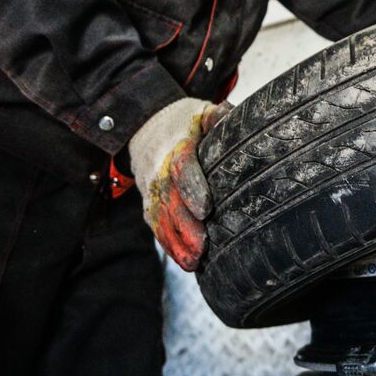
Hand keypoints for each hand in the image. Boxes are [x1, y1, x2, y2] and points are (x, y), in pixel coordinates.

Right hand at [127, 97, 231, 270]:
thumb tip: (231, 114)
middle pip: (171, 201)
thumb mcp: (199, 112)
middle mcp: (160, 172)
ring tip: (194, 262)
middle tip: (203, 246)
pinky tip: (186, 263)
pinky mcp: (150, 205)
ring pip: (162, 220)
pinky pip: (157, 228)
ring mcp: (152, 191)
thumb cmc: (183, 123)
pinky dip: (170, 246)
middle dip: (185, 226)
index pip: (182, 169)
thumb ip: (216, 116)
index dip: (193, 188)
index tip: (206, 208)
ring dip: (177, 243)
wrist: (144, 128)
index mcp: (176, 148)